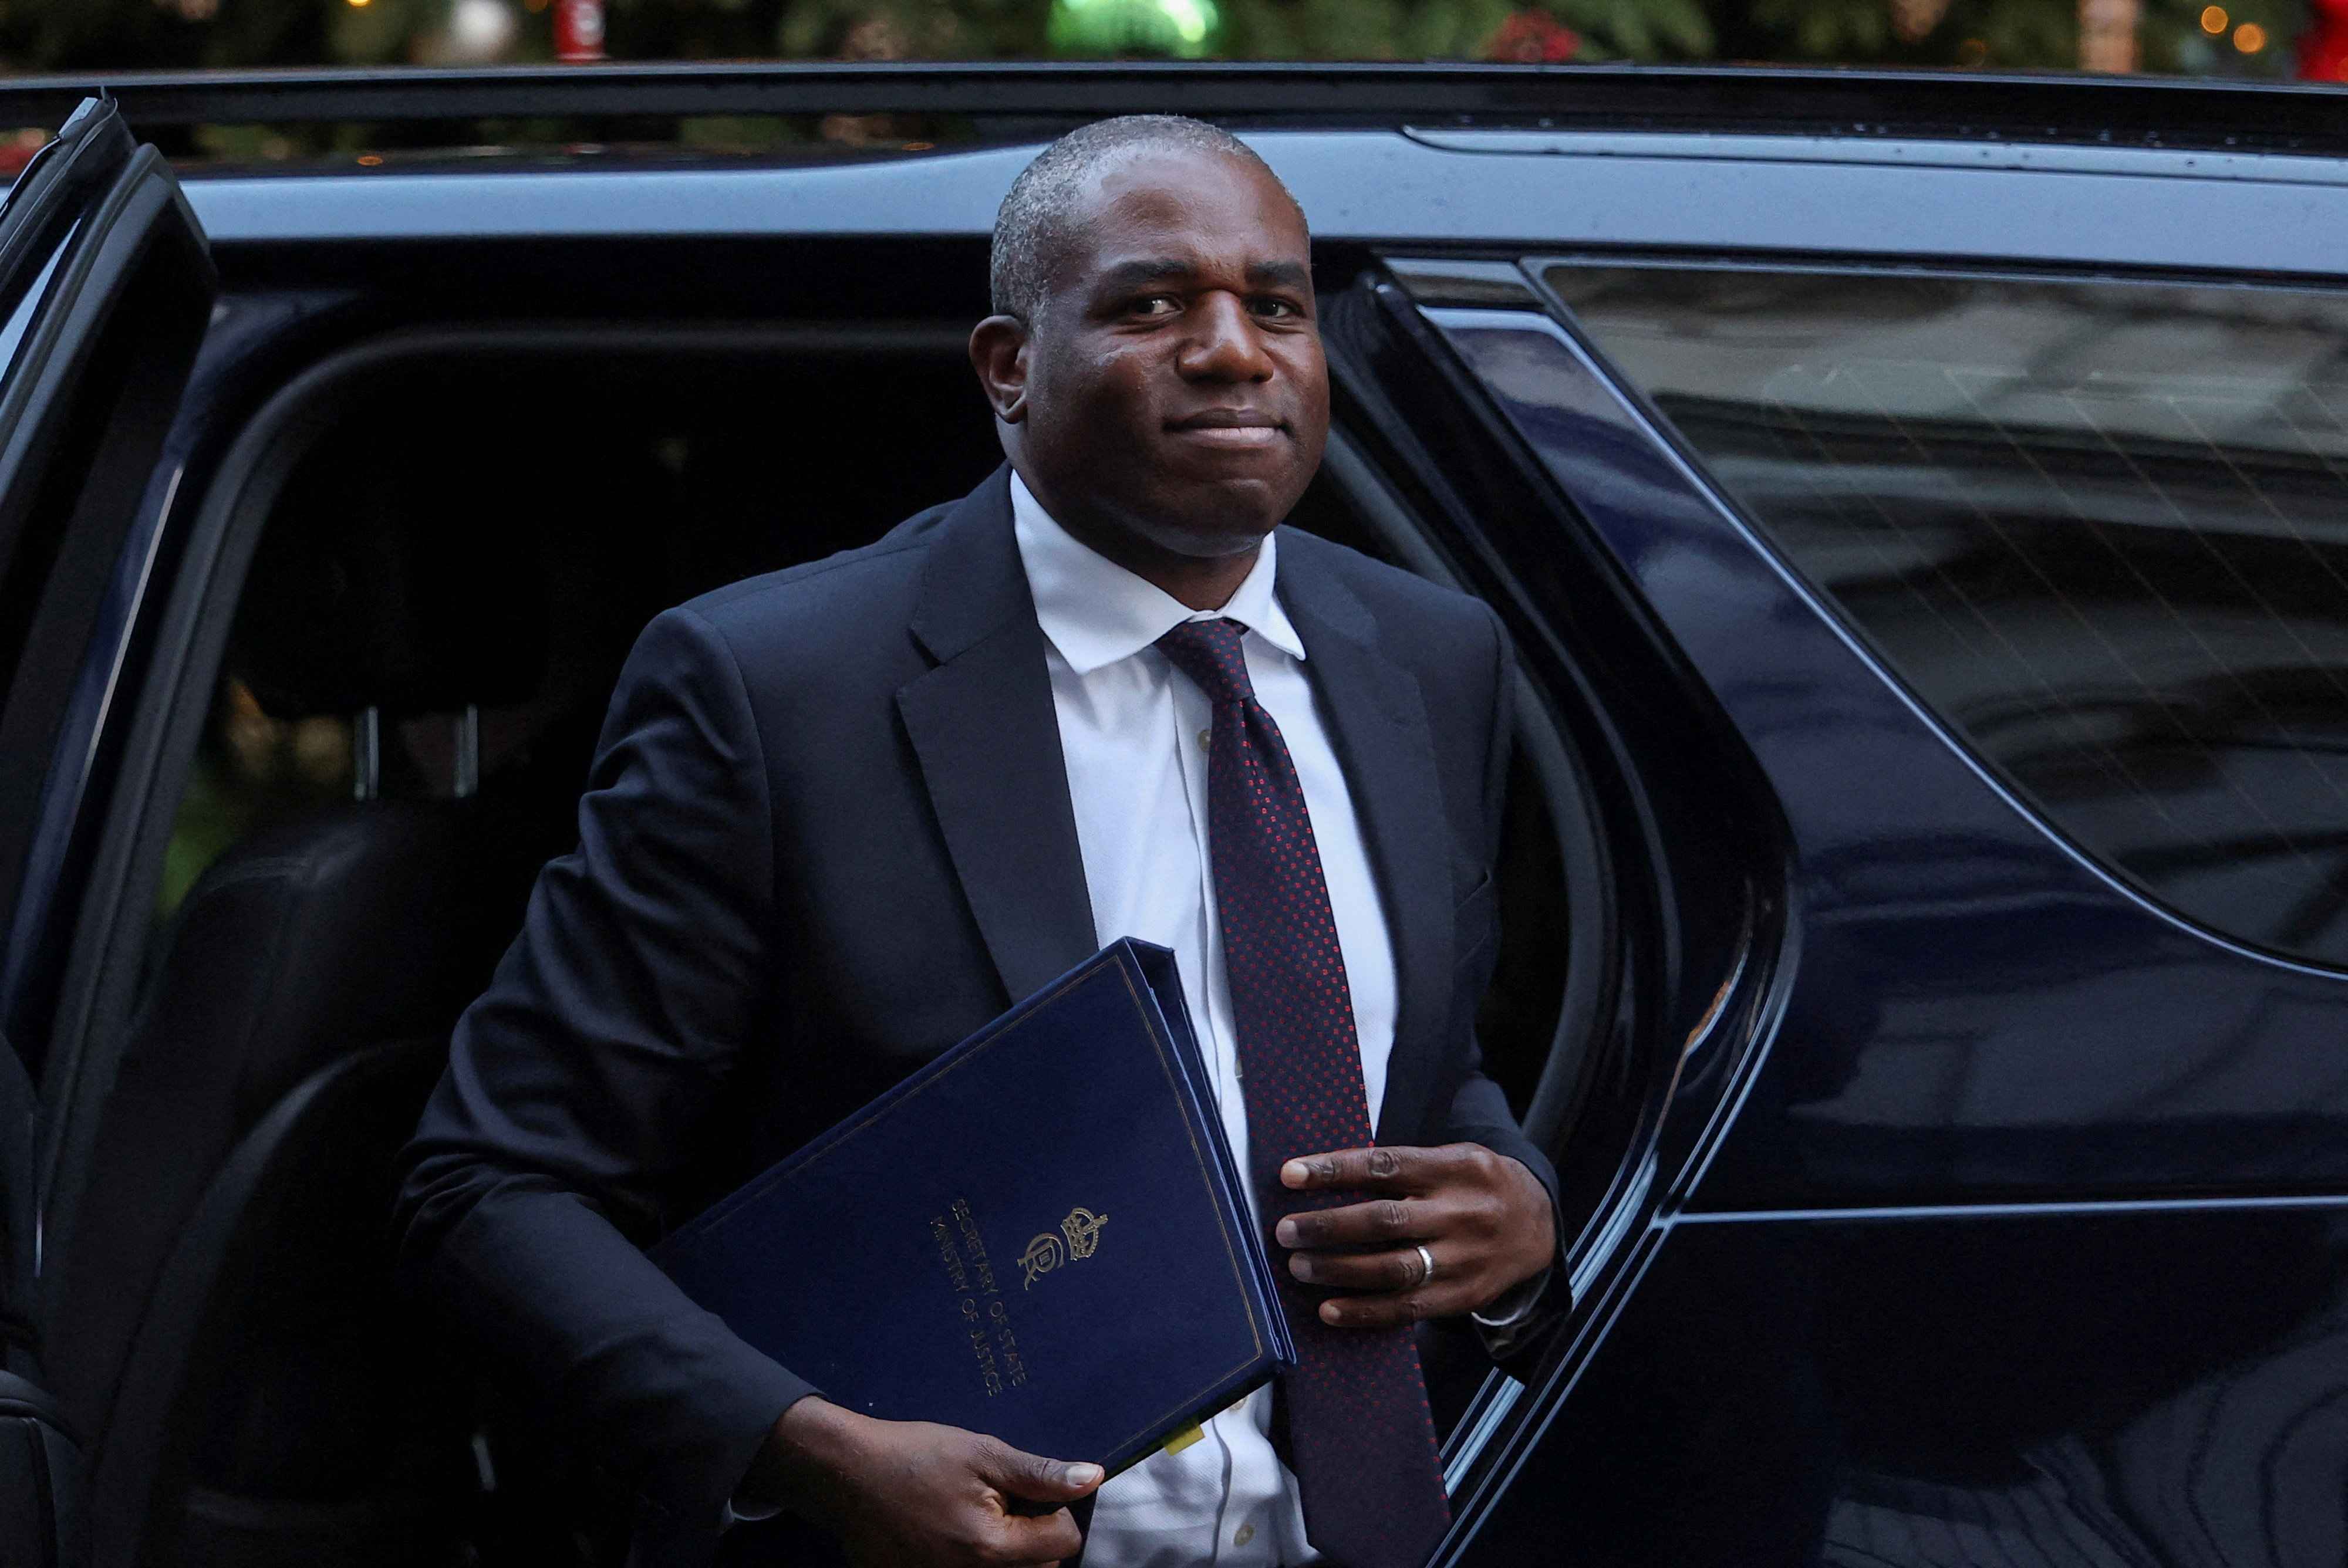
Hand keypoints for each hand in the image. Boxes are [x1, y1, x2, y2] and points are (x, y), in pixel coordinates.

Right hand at [747, 1395, 1102, 1565]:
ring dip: (1010, 1556)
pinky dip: (978, 1564)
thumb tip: (1093, 1478)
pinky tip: (959, 1538)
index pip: (1064, 1543)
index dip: (1058, 1512)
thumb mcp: (982, 1453)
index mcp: (992, 1547)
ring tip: (984, 1520)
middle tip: (1006, 1503)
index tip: (1030, 1492)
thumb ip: (1039, 1474)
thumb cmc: (915, 1456)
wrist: (846, 1476)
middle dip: (1037, 1539)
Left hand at [1274, 1144, 1555, 1327]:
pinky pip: (1409, 1308)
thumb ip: (1402, 1168)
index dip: (1334, 1170)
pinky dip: (1366, 1311)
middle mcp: (1460, 1212)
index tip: (1289, 1175)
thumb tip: (1324, 1179)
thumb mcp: (1451, 1159)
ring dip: (1339, 1269)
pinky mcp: (1464, 1295)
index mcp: (1453, 1168)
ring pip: (1394, 1268)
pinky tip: (1330, 1309)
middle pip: (1385, 1220)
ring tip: (1299, 1266)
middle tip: (1286, 1231)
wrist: (1539, 1224)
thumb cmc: (1475, 1186)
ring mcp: (1464, 1258)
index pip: (1385, 1166)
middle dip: (1328, 1226)